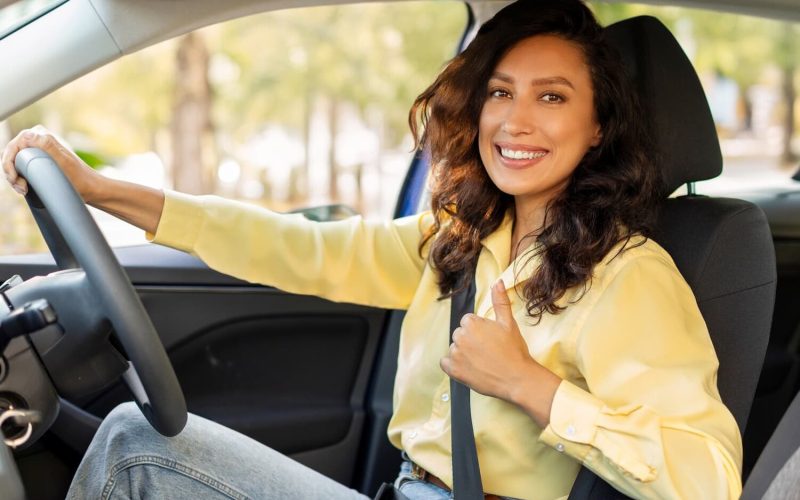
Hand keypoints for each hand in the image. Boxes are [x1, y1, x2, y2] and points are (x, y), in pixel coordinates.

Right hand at [2, 126, 101, 201]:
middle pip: (11, 155)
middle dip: (11, 173)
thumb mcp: (63, 162)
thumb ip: (47, 146)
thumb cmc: (80, 178)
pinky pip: (20, 168)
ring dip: (14, 178)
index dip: (9, 164)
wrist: (90, 188)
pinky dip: (19, 179)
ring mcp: (37, 150)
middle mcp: (37, 139)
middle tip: (21, 188)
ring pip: (14, 163)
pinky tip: (24, 189)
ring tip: (23, 190)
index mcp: (40, 135)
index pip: (13, 147)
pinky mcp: (38, 161)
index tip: (15, 179)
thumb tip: (29, 135)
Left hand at [440, 280, 560, 426]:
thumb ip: (500, 301)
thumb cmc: (514, 350)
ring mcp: (455, 354)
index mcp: (471, 323)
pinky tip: (468, 368)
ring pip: (454, 348)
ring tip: (481, 362)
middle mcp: (460, 336)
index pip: (468, 322)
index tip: (491, 341)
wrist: (517, 379)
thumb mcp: (508, 323)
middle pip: (460, 334)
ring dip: (463, 354)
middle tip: (488, 352)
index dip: (480, 331)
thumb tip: (497, 282)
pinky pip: (445, 363)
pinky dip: (453, 366)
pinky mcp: (453, 370)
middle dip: (471, 341)